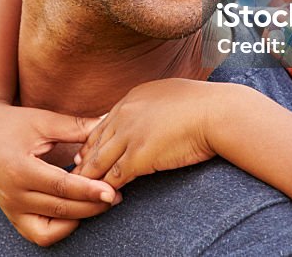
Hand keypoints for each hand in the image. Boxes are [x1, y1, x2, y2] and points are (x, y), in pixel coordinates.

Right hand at [0, 100, 119, 245]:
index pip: (61, 187)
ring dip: (79, 218)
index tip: (111, 190)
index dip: (88, 190)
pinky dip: (60, 229)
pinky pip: (39, 234)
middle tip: (116, 196)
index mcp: (20, 170)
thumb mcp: (43, 121)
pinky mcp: (12, 215)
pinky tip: (77, 212)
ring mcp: (11, 208)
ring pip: (51, 228)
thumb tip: (109, 123)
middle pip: (60, 209)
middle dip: (91, 205)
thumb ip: (76, 127)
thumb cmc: (13, 124)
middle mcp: (13, 194)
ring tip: (100, 203)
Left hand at [72, 79, 226, 188]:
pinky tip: (104, 197)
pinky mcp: (138, 156)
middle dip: (84, 159)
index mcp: (132, 98)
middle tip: (74, 173)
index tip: (85, 152)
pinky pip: (114, 176)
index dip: (93, 140)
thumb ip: (155, 103)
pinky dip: (106, 188)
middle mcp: (124, 114)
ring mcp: (129, 135)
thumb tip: (158, 111)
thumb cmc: (205, 104)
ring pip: (99, 161)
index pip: (103, 123)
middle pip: (95, 141)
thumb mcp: (171, 93)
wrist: (218, 112)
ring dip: (89, 177)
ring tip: (80, 190)